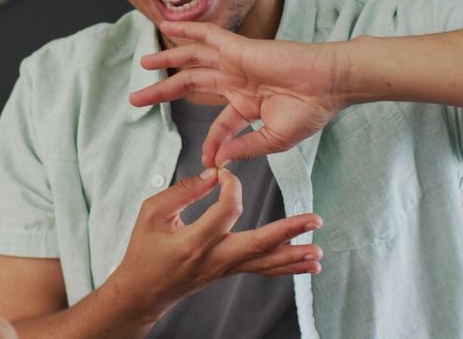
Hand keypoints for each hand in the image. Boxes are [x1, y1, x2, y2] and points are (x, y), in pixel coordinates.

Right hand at [106, 168, 322, 321]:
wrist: (143, 290)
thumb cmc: (144, 250)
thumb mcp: (151, 213)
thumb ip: (183, 191)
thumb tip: (213, 176)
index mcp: (193, 242)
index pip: (226, 211)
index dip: (231, 186)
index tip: (223, 173)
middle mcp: (214, 259)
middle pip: (258, 244)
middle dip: (288, 231)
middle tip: (314, 220)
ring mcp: (224, 269)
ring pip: (265, 262)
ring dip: (295, 256)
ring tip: (319, 251)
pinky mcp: (229, 272)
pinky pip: (262, 269)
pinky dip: (287, 267)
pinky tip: (308, 266)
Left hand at [129, 21, 348, 164]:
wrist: (330, 85)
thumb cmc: (311, 111)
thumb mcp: (273, 139)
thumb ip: (243, 147)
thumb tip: (218, 161)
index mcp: (248, 104)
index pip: (219, 126)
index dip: (211, 144)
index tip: (207, 161)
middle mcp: (237, 81)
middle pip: (191, 84)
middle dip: (163, 92)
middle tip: (136, 99)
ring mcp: (236, 63)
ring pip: (192, 58)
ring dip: (167, 60)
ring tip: (144, 63)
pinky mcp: (239, 47)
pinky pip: (207, 34)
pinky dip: (187, 29)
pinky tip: (168, 27)